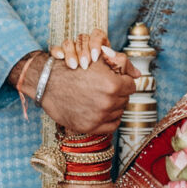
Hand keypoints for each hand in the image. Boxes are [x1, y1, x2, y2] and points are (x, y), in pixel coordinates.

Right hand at [10, 33, 134, 138]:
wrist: (48, 83)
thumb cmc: (73, 68)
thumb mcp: (98, 60)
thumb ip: (121, 63)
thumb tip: (138, 74)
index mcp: (112, 85)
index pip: (131, 85)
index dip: (123, 81)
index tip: (116, 80)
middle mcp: (108, 102)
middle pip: (125, 99)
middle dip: (118, 93)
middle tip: (106, 88)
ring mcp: (99, 116)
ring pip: (119, 111)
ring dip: (114, 105)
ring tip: (101, 97)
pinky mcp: (90, 127)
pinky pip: (111, 125)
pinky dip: (110, 118)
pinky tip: (102, 111)